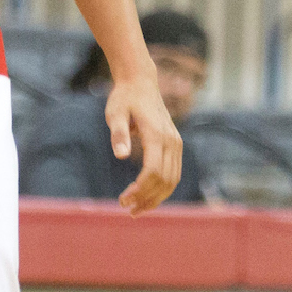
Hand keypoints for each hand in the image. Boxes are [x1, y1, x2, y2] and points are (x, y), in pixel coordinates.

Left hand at [106, 74, 182, 214]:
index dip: (140, 190)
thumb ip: (118, 133)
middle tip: (126, 209)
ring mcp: (176, 143)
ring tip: (135, 209)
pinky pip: (173, 173)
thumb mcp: (115, 112)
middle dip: (147, 199)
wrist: (141, 82)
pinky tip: (147, 196)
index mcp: (156, 134)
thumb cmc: (124, 98)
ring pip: (172, 180)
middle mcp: (171, 140)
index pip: (152, 171)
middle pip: (164, 180)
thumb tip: (120, 156)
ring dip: (156, 198)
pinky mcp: (176, 145)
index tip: (123, 200)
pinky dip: (162, 189)